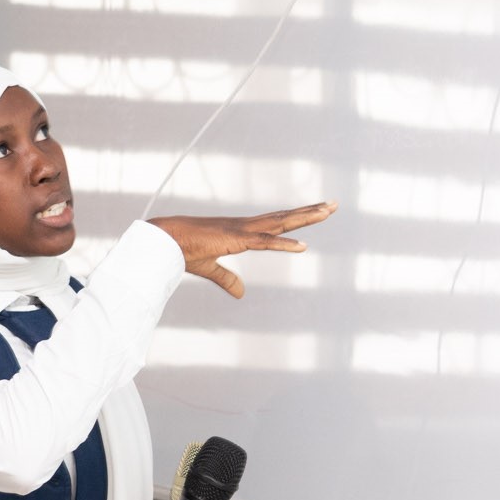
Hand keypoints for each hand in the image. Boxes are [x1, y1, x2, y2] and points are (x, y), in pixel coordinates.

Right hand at [148, 204, 334, 298]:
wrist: (166, 241)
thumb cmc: (184, 250)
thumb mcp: (211, 268)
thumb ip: (227, 279)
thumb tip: (242, 294)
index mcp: (241, 231)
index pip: (275, 223)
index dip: (295, 219)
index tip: (314, 213)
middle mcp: (246, 226)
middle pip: (285, 218)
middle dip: (309, 212)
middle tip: (333, 205)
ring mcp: (243, 230)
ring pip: (281, 223)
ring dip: (305, 218)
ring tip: (328, 211)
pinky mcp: (237, 239)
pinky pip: (265, 242)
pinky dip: (284, 244)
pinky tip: (304, 246)